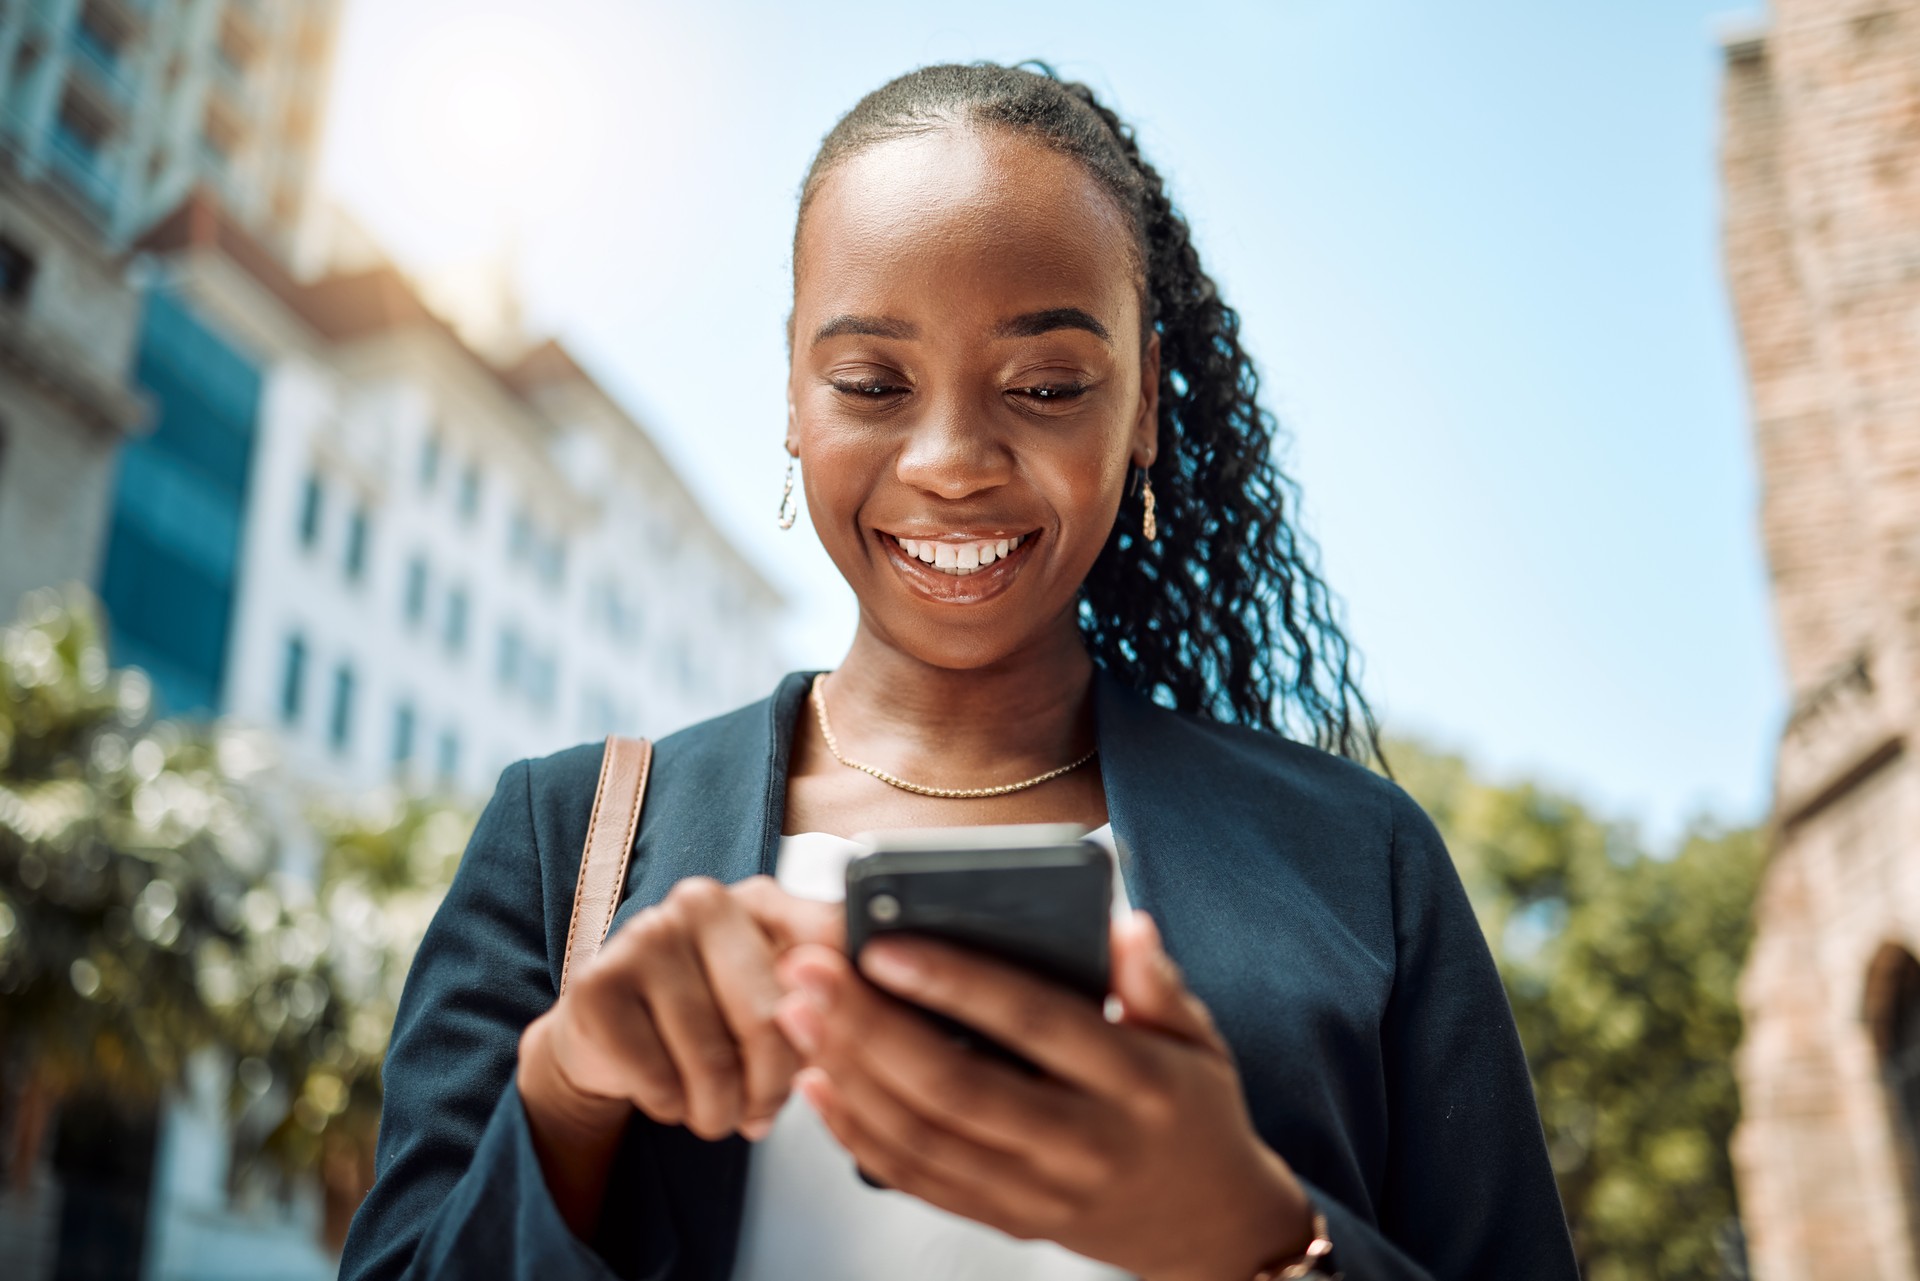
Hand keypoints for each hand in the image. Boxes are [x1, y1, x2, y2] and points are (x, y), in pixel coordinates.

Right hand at [517, 876, 840, 1232]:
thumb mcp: (777, 1004)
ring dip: (720, 1113)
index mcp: (759, 899)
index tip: (818, 1058)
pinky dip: (672, 1108)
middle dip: (770, 1090)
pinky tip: (668, 1092)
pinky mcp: (597, 986)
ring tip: (714, 1110)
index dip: (830, 1027)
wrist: (613, 1041)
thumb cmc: (710, 1020)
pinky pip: (660, 1082)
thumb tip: (835, 1005)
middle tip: (759, 1111)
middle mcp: (701, 902)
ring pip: (714, 1064)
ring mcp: (644, 937)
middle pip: (769, 1024)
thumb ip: (824, 998)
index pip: (823, 965)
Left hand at [773, 912, 1313, 1280]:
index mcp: (1136, 1082)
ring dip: (848, 1075)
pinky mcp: (1009, 1222)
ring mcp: (1041, 1193)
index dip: (956, 984)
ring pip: (924, 1139)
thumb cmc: (1193, 1110)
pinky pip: (919, 1180)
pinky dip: (859, 1134)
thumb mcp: (1199, 1037)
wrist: (1210, 1229)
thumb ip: (1156, 980)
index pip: (1035, 1023)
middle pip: (957, 1087)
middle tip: (808, 972)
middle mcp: (1084, 1143)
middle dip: (869, 1026)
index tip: (886, 944)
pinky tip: (820, 1082)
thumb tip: (1125, 922)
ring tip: (796, 1013)